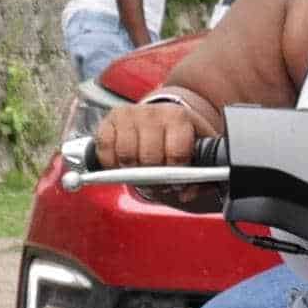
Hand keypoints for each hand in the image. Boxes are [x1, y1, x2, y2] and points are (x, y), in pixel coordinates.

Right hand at [92, 89, 213, 174]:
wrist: (161, 116)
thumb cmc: (180, 136)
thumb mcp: (199, 150)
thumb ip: (203, 176)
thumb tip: (187, 194)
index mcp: (179, 117)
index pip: (176, 153)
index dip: (176, 174)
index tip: (177, 182)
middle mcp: (153, 112)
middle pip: (149, 157)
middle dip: (154, 178)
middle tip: (158, 184)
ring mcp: (128, 115)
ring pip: (125, 155)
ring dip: (132, 173)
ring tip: (141, 175)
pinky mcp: (108, 121)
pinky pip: (104, 150)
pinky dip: (111, 164)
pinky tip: (122, 166)